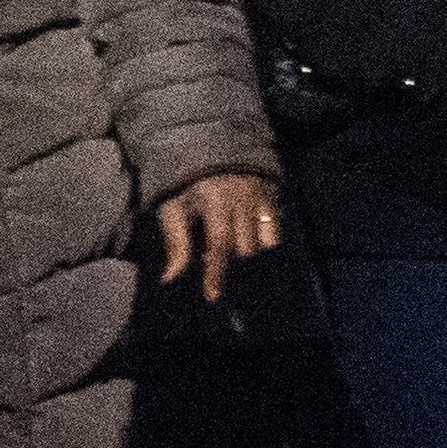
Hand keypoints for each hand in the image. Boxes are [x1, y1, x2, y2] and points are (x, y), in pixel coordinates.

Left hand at [154, 173, 283, 302]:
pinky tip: (253, 258)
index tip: (212, 296)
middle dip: (236, 269)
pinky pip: (276, 233)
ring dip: (253, 261)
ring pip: (266, 243)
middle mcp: (243, 199)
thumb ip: (175, 243)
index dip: (216, 271)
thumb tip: (170, 278)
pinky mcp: (272, 200)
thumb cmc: (186, 184)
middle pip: (247, 247)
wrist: (208, 151)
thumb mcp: (173, 207)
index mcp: (216, 199)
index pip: (220, 242)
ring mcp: (261, 199)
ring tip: (239, 272)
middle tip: (223, 282)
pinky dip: (266, 249)